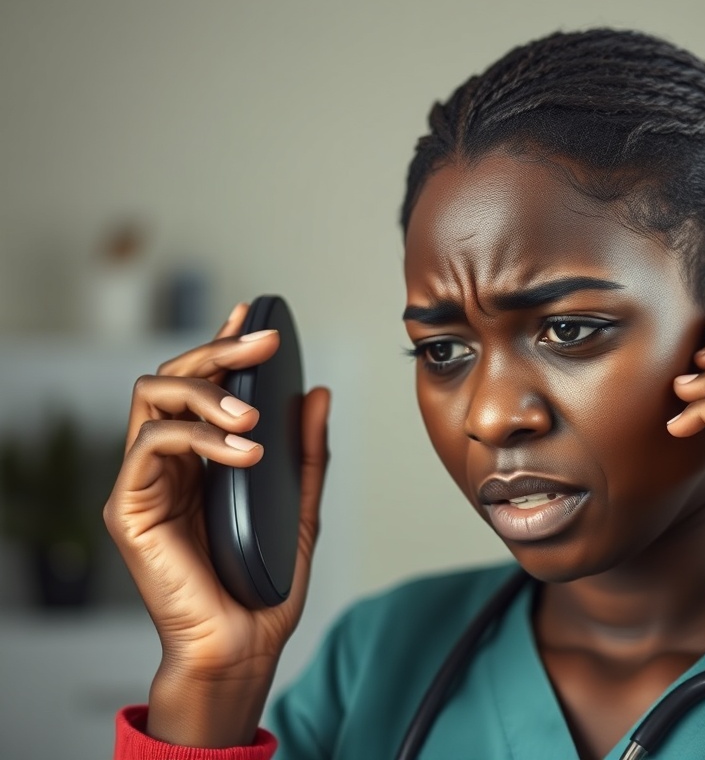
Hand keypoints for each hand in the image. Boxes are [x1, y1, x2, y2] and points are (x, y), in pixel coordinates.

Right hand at [103, 303, 330, 745]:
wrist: (242, 647)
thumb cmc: (264, 586)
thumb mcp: (299, 506)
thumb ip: (306, 453)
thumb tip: (318, 393)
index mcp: (203, 459)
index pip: (202, 385)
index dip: (222, 342)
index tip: (254, 313)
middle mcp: (168, 463)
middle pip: (173, 377)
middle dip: (219, 349)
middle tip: (262, 341)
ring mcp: (145, 482)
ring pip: (154, 397)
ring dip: (208, 391)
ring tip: (254, 416)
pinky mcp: (130, 507)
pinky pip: (151, 443)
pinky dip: (201, 436)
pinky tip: (246, 453)